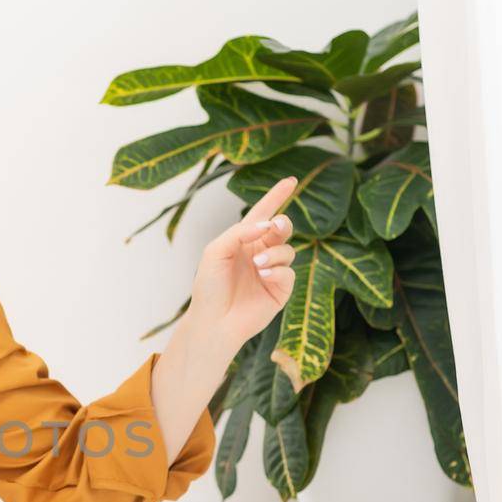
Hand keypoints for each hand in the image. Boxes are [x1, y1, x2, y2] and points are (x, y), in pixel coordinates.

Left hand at [184, 176, 298, 352]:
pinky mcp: (280, 289)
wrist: (213, 320)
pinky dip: (278, 270)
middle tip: (275, 227)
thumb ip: (239, 233)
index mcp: (243, 241)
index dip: (277, 197)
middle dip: (283, 224)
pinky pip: (289, 271)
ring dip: (274, 253)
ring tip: (258, 264)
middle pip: (282, 229)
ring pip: (287, 249)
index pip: (263, 214)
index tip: (292, 180)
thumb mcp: (215, 251)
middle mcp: (260, 253)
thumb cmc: (209, 286)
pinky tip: (263, 276)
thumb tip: (266, 224)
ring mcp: (272, 271)